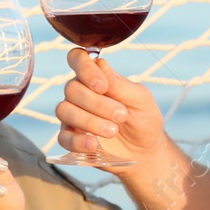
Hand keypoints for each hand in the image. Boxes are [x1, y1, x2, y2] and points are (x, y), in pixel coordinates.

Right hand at [54, 49, 163, 166]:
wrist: (146, 150)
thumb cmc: (143, 118)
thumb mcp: (140, 99)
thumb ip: (120, 84)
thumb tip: (100, 64)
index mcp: (96, 77)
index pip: (77, 59)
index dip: (84, 68)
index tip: (102, 86)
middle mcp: (80, 93)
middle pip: (71, 89)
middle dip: (97, 103)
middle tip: (121, 115)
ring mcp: (73, 116)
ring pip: (64, 111)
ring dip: (89, 121)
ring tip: (113, 131)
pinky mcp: (72, 139)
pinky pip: (63, 138)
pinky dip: (77, 141)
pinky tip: (93, 145)